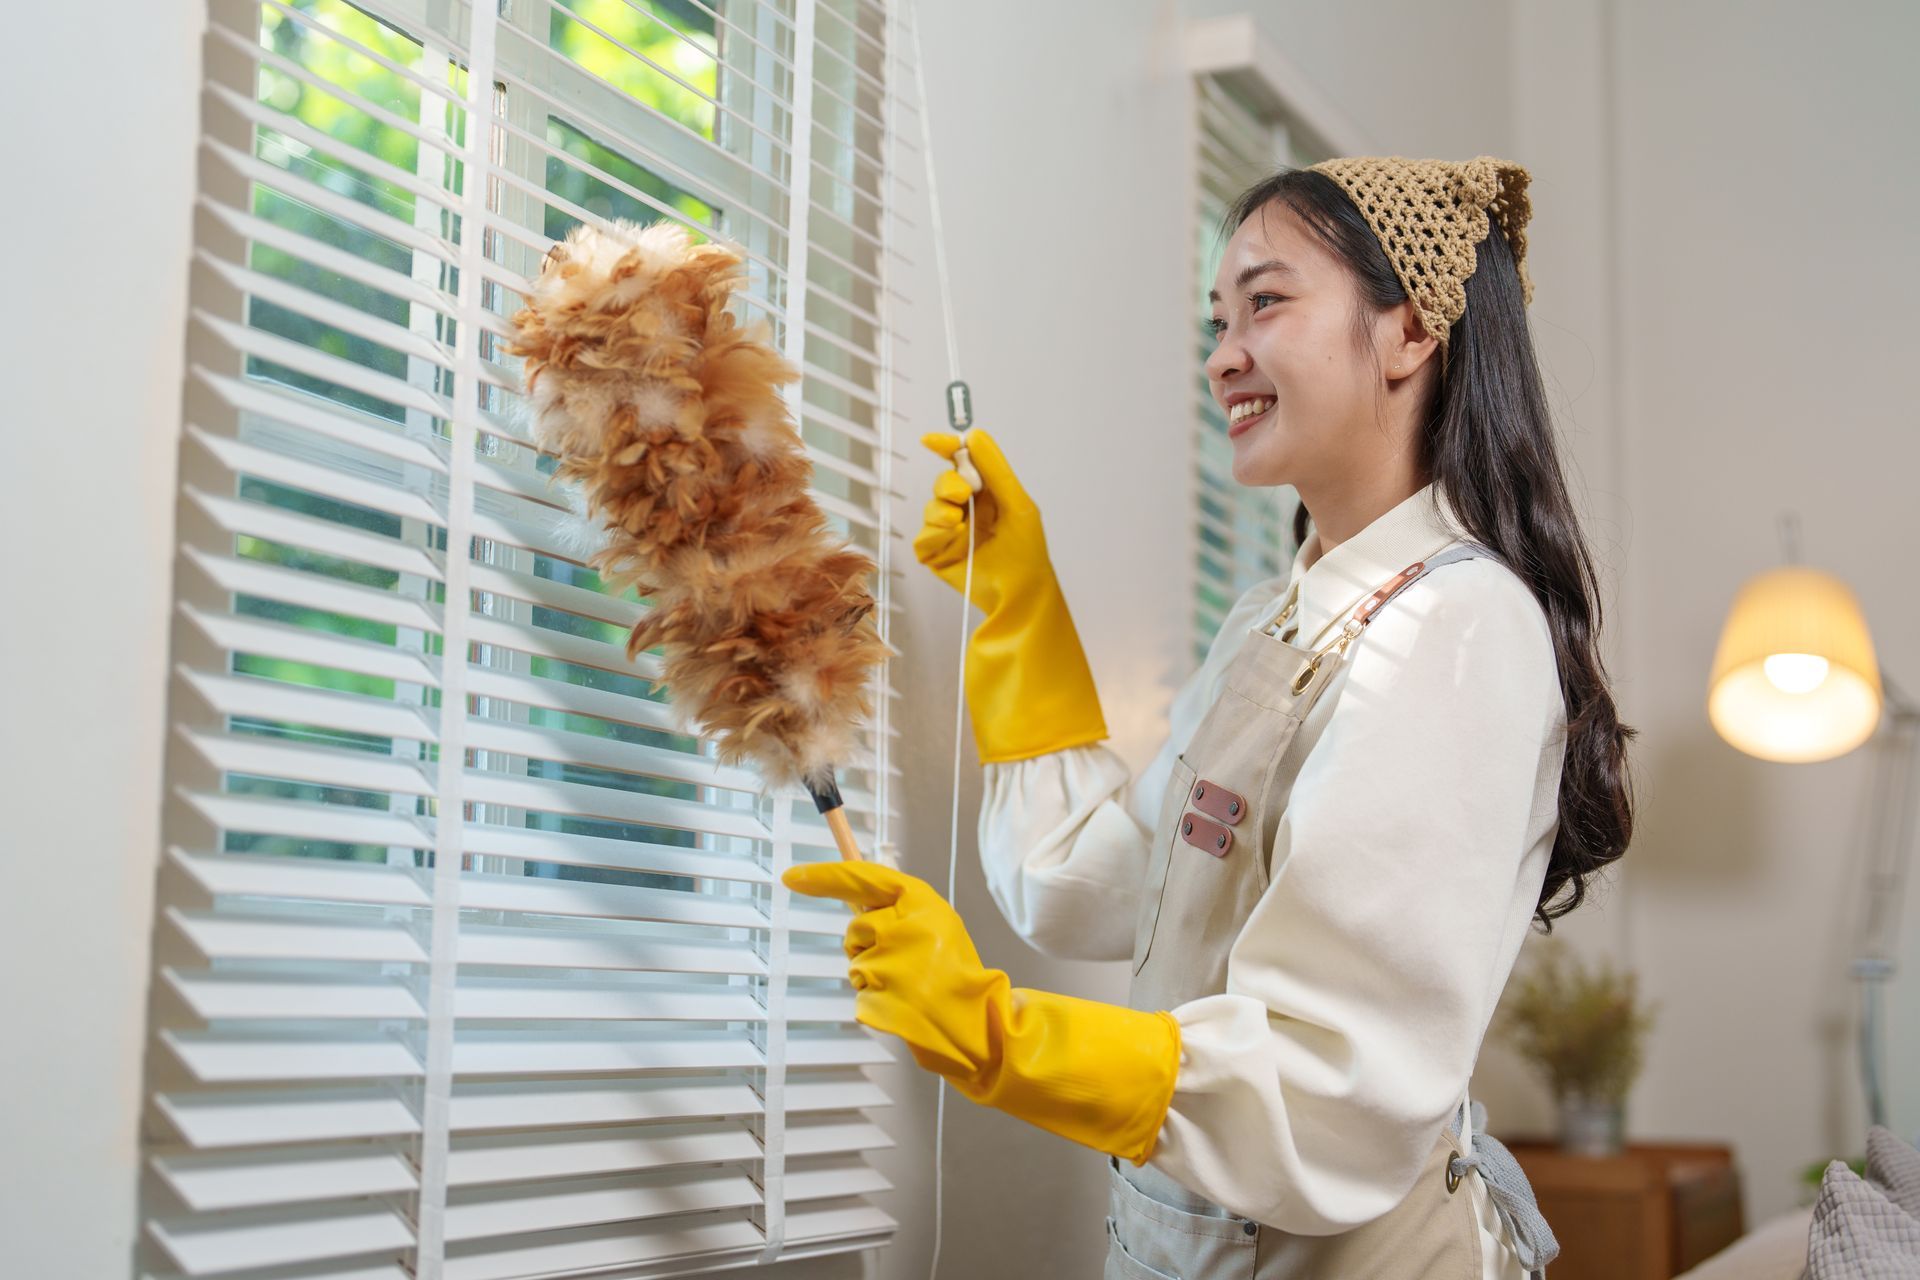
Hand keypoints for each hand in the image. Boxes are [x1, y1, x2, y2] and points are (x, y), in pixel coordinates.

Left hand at [782, 858, 1181, 1164]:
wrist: (978, 1024)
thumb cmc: (955, 973)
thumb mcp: (936, 925)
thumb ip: (899, 911)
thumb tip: (851, 900)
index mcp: (920, 901)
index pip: (862, 877)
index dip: (823, 875)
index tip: (792, 876)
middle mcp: (902, 927)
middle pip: (855, 930)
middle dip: (868, 947)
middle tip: (909, 964)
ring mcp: (889, 964)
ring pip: (856, 966)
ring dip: (874, 979)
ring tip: (912, 988)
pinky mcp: (879, 999)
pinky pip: (860, 997)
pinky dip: (877, 1006)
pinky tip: (904, 1008)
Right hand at [912, 429, 1052, 614]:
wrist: (1023, 593)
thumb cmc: (1027, 552)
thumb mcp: (1016, 503)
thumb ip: (995, 469)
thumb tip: (973, 435)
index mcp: (987, 494)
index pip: (961, 463)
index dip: (946, 448)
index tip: (932, 441)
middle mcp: (966, 510)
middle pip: (943, 482)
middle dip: (948, 484)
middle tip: (962, 494)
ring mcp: (950, 533)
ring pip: (930, 508)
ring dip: (940, 510)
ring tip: (958, 522)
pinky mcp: (937, 556)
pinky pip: (923, 537)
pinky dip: (935, 534)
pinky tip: (953, 537)